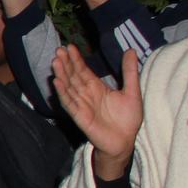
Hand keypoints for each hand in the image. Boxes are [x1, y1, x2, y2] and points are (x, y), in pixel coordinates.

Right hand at [53, 46, 142, 179]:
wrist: (125, 141)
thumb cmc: (128, 119)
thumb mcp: (132, 91)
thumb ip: (129, 71)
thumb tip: (130, 50)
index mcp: (97, 87)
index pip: (83, 70)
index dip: (76, 59)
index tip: (69, 47)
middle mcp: (86, 94)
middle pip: (73, 76)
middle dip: (65, 63)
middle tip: (58, 50)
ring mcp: (81, 105)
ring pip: (68, 87)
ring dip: (61, 74)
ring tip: (55, 62)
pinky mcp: (79, 116)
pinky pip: (69, 103)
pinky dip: (62, 92)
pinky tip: (57, 82)